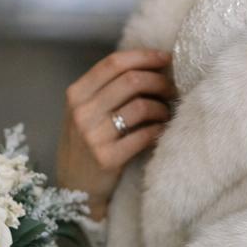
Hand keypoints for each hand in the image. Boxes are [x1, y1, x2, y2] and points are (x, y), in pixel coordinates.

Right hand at [56, 48, 176, 219]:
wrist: (74, 189)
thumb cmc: (86, 144)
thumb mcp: (84, 112)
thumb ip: (107, 89)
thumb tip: (150, 66)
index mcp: (76, 94)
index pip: (114, 63)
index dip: (144, 57)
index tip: (165, 58)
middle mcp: (82, 112)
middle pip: (131, 81)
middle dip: (159, 81)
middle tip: (172, 88)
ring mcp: (93, 136)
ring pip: (142, 106)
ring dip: (162, 107)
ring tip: (166, 112)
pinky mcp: (107, 158)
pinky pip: (144, 134)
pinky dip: (159, 129)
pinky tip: (161, 130)